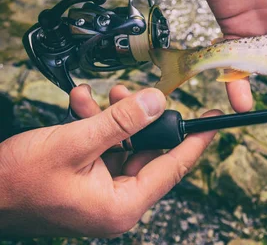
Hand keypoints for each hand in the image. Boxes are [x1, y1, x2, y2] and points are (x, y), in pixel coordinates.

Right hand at [0, 85, 220, 237]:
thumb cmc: (18, 180)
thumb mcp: (76, 143)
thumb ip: (121, 121)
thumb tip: (157, 102)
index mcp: (122, 205)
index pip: (173, 168)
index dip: (195, 141)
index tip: (214, 120)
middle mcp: (116, 202)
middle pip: (148, 151)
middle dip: (140, 117)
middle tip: (135, 94)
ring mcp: (101, 192)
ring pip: (124, 144)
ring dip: (113, 117)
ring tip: (101, 94)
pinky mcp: (87, 181)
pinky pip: (103, 148)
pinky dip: (95, 125)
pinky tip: (80, 103)